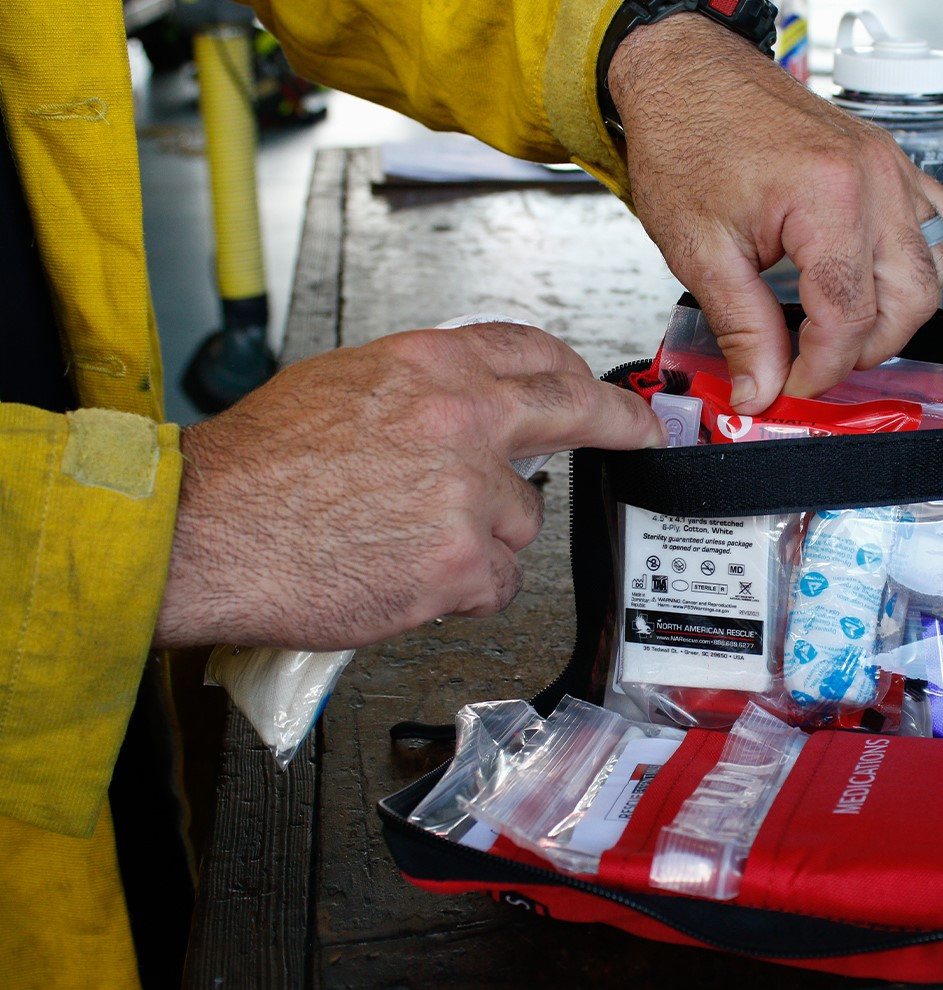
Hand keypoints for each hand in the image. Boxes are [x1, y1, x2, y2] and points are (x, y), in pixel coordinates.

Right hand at [154, 322, 664, 649]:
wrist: (205, 530)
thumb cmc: (256, 466)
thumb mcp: (343, 385)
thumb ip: (422, 392)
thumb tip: (472, 405)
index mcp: (429, 367)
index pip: (531, 351)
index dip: (574, 371)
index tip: (601, 388)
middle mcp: (461, 419)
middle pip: (572, 412)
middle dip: (618, 423)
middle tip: (641, 433)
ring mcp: (468, 493)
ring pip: (523, 519)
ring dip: (486, 536)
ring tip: (411, 540)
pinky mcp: (461, 562)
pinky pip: (498, 580)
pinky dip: (465, 587)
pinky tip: (412, 577)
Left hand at [608, 14, 942, 413]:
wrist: (685, 76)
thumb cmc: (686, 140)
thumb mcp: (701, 252)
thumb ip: (742, 329)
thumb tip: (759, 390)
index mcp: (829, 200)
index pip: (851, 318)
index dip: (821, 369)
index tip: (791, 387)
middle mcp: (874, 179)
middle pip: (910, 301)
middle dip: (864, 351)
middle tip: (813, 367)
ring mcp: (889, 166)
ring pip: (932, 268)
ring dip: (893, 313)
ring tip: (836, 332)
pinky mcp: (888, 162)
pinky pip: (933, 226)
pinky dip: (911, 266)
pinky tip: (867, 281)